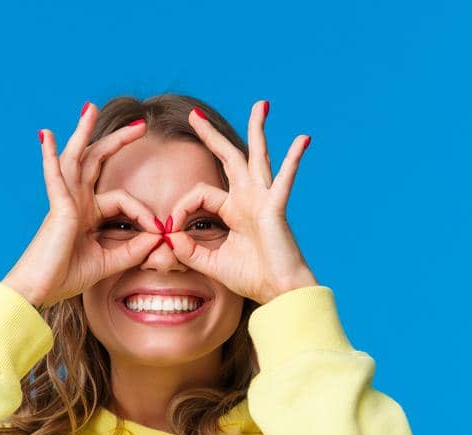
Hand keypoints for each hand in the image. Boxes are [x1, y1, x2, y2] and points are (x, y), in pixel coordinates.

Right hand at [2, 106, 165, 308]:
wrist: (41, 290)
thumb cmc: (66, 277)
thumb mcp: (109, 262)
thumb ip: (133, 250)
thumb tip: (157, 237)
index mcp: (87, 214)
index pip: (121, 200)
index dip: (143, 212)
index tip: (159, 229)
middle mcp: (76, 202)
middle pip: (96, 162)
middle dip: (118, 142)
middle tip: (140, 125)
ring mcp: (65, 202)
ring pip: (76, 159)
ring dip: (83, 132)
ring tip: (90, 108)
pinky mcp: (58, 208)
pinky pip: (54, 176)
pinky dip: (50, 155)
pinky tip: (46, 135)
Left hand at [160, 101, 318, 304]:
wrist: (278, 292)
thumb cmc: (252, 278)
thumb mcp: (211, 263)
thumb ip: (189, 250)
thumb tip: (169, 235)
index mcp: (234, 210)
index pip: (199, 194)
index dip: (180, 208)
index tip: (170, 230)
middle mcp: (248, 199)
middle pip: (229, 158)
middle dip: (210, 135)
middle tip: (194, 114)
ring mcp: (263, 200)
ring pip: (257, 157)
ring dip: (257, 130)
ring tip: (261, 104)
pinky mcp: (276, 208)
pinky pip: (284, 180)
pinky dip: (294, 159)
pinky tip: (303, 139)